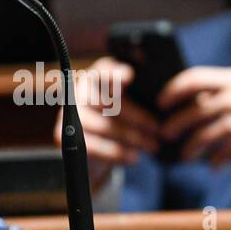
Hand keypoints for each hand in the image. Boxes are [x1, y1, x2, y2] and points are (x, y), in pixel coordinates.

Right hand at [51, 56, 158, 189]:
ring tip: (153, 146)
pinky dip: (116, 153)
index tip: (129, 78)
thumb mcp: (137, 101)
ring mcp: (70, 112)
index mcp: (99, 74)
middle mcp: (81, 89)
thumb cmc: (127, 117)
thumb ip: (144, 94)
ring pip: (103, 125)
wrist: (103, 144)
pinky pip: (93, 146)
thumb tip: (166, 100)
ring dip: (131, 138)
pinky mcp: (64, 135)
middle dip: (137, 117)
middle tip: (159, 130)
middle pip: (108, 102)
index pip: (104, 71)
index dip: (115, 74)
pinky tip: (134, 158)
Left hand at [158, 66, 230, 171]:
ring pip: (200, 138)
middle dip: (173, 125)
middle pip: (190, 113)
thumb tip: (201, 98)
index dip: (171, 90)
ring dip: (188, 149)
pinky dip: (213, 162)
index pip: (192, 79)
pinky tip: (214, 164)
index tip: (162, 101)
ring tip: (185, 155)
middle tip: (166, 133)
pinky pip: (219, 156)